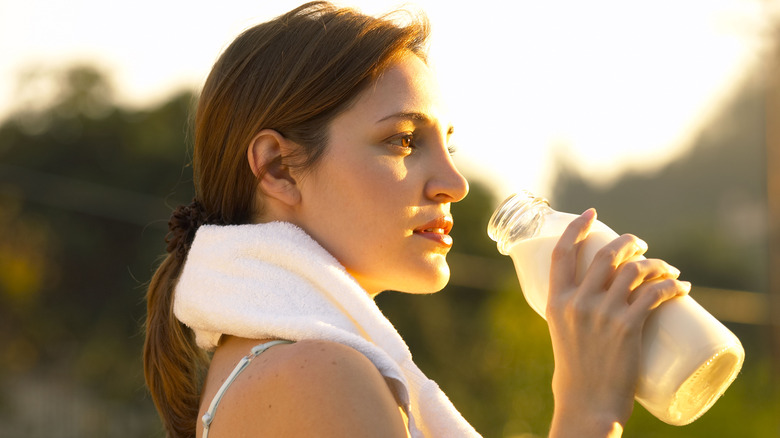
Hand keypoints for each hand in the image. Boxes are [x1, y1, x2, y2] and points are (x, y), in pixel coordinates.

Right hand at [546, 209, 690, 436]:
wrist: (587, 403)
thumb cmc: (576, 373)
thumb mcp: (563, 333)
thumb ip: (575, 311)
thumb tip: (599, 293)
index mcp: (556, 302)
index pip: (562, 253)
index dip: (576, 228)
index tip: (591, 214)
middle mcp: (577, 302)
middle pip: (606, 255)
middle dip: (628, 242)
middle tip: (641, 244)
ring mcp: (603, 314)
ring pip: (634, 270)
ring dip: (655, 262)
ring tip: (666, 267)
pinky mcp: (627, 327)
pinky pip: (655, 294)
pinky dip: (672, 286)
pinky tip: (682, 287)